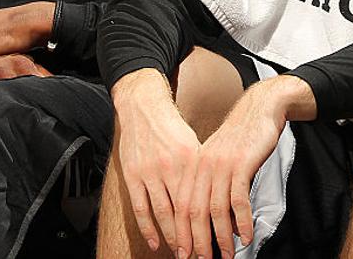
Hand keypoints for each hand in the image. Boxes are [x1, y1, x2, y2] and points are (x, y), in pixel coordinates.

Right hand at [111, 70, 210, 256]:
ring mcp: (150, 172)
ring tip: (182, 254)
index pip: (203, 198)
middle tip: (202, 256)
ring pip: (163, 213)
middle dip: (194, 237)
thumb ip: (203, 170)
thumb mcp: (194, 145)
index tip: (219, 240)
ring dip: (173, 237)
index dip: (211, 222)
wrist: (143, 108)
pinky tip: (157, 243)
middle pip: (185, 210)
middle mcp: (171, 166)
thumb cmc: (172, 129)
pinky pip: (141, 208)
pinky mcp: (132, 175)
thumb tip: (220, 195)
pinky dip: (149, 229)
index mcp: (191, 159)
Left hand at [183, 76, 312, 258]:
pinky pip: (238, 200)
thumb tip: (218, 219)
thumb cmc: (241, 136)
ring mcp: (222, 165)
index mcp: (194, 166)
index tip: (184, 253)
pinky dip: (242, 221)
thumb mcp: (220, 159)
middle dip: (197, 241)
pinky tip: (245, 235)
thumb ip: (213, 184)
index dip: (181, 233)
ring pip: (216, 210)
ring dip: (221, 237)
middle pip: (195, 211)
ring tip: (227, 254)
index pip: (182, 206)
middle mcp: (204, 166)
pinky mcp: (241, 164)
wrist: (260, 108)